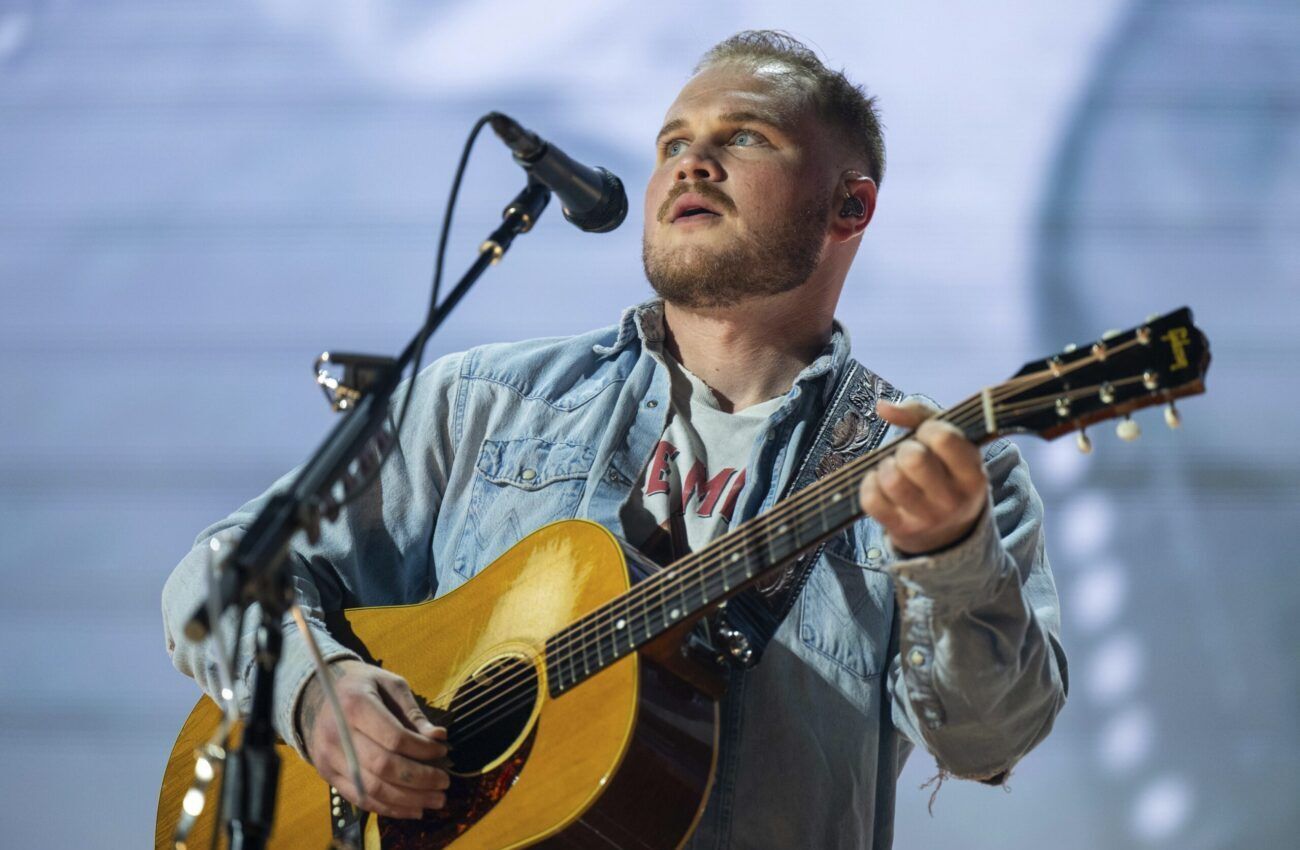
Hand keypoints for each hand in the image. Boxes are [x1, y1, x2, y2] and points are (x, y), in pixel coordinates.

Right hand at [299, 659, 449, 818]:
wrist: (318, 696)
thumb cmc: (362, 686)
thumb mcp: (390, 685)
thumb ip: (413, 712)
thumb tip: (438, 737)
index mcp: (355, 705)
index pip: (394, 737)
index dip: (422, 749)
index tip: (442, 751)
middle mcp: (337, 734)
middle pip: (384, 767)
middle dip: (420, 779)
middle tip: (445, 783)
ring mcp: (330, 758)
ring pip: (373, 789)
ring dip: (408, 799)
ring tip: (436, 800)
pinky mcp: (328, 775)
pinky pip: (360, 798)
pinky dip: (389, 808)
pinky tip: (413, 808)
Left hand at [858, 399, 988, 555]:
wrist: (949, 530)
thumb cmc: (945, 471)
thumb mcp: (950, 442)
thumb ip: (920, 414)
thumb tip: (882, 406)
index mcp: (973, 475)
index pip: (943, 438)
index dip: (928, 429)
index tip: (928, 435)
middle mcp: (953, 500)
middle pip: (913, 459)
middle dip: (905, 449)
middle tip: (910, 454)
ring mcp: (927, 518)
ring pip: (891, 480)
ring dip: (886, 467)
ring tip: (894, 469)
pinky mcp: (901, 529)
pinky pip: (871, 499)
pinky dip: (869, 484)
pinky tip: (881, 484)